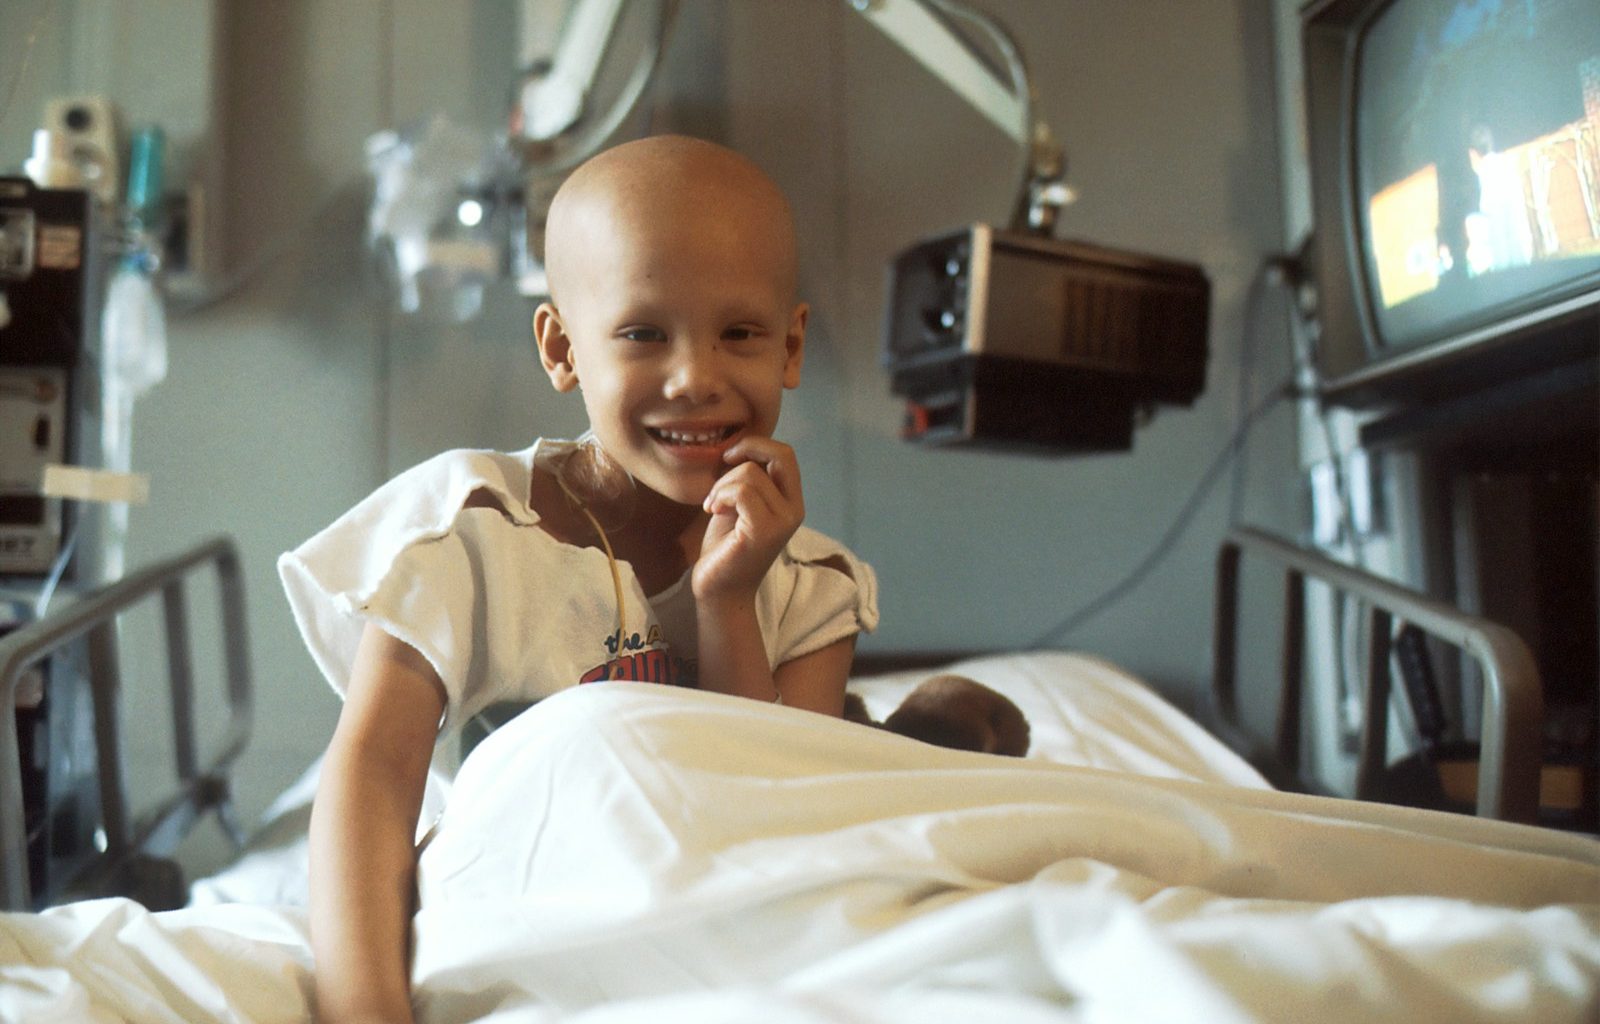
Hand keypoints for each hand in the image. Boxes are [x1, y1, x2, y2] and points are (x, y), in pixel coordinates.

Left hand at [693, 437, 803, 601]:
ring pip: (750, 474)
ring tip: (712, 506)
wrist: (719, 590)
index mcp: (791, 501)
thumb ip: (747, 479)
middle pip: (779, 454)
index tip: (729, 458)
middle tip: (721, 471)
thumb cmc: (725, 547)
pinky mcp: (764, 532)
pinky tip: (712, 511)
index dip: (756, 444)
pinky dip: (720, 496)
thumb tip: (738, 448)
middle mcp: (795, 510)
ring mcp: (783, 521)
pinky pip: (742, 491)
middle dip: (744, 452)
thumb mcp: (739, 504)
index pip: (785, 453)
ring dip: (721, 485)